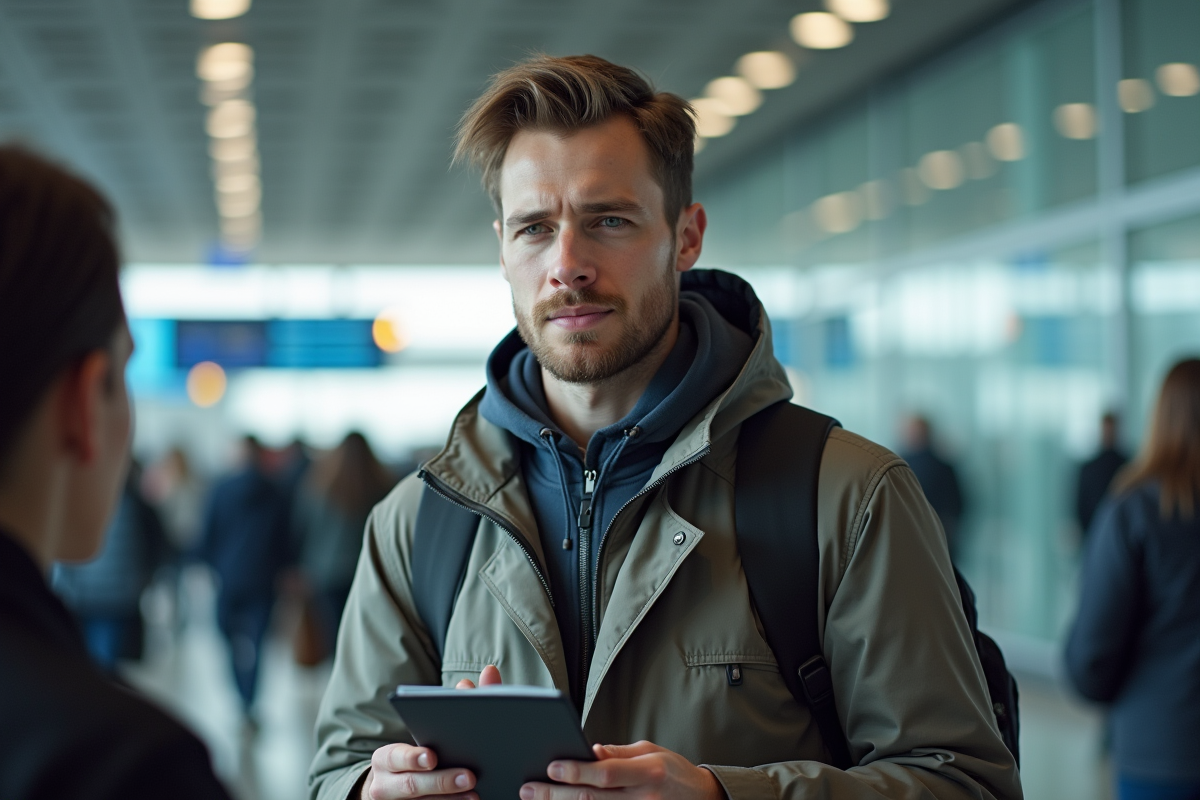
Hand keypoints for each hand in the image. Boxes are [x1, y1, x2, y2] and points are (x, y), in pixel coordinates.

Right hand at [361, 666, 502, 799]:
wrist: (391, 793)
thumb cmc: (421, 751)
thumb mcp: (428, 730)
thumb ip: (459, 702)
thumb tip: (490, 672)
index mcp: (386, 758)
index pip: (394, 756)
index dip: (412, 757)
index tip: (433, 756)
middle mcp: (384, 784)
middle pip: (411, 785)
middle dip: (441, 781)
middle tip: (471, 776)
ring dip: (450, 799)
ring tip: (476, 795)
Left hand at [520, 741, 725, 799]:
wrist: (702, 799)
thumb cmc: (674, 772)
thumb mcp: (651, 752)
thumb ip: (619, 754)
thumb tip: (590, 751)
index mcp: (647, 773)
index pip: (606, 773)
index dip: (577, 771)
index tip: (552, 767)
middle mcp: (642, 798)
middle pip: (591, 798)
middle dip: (556, 794)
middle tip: (528, 788)